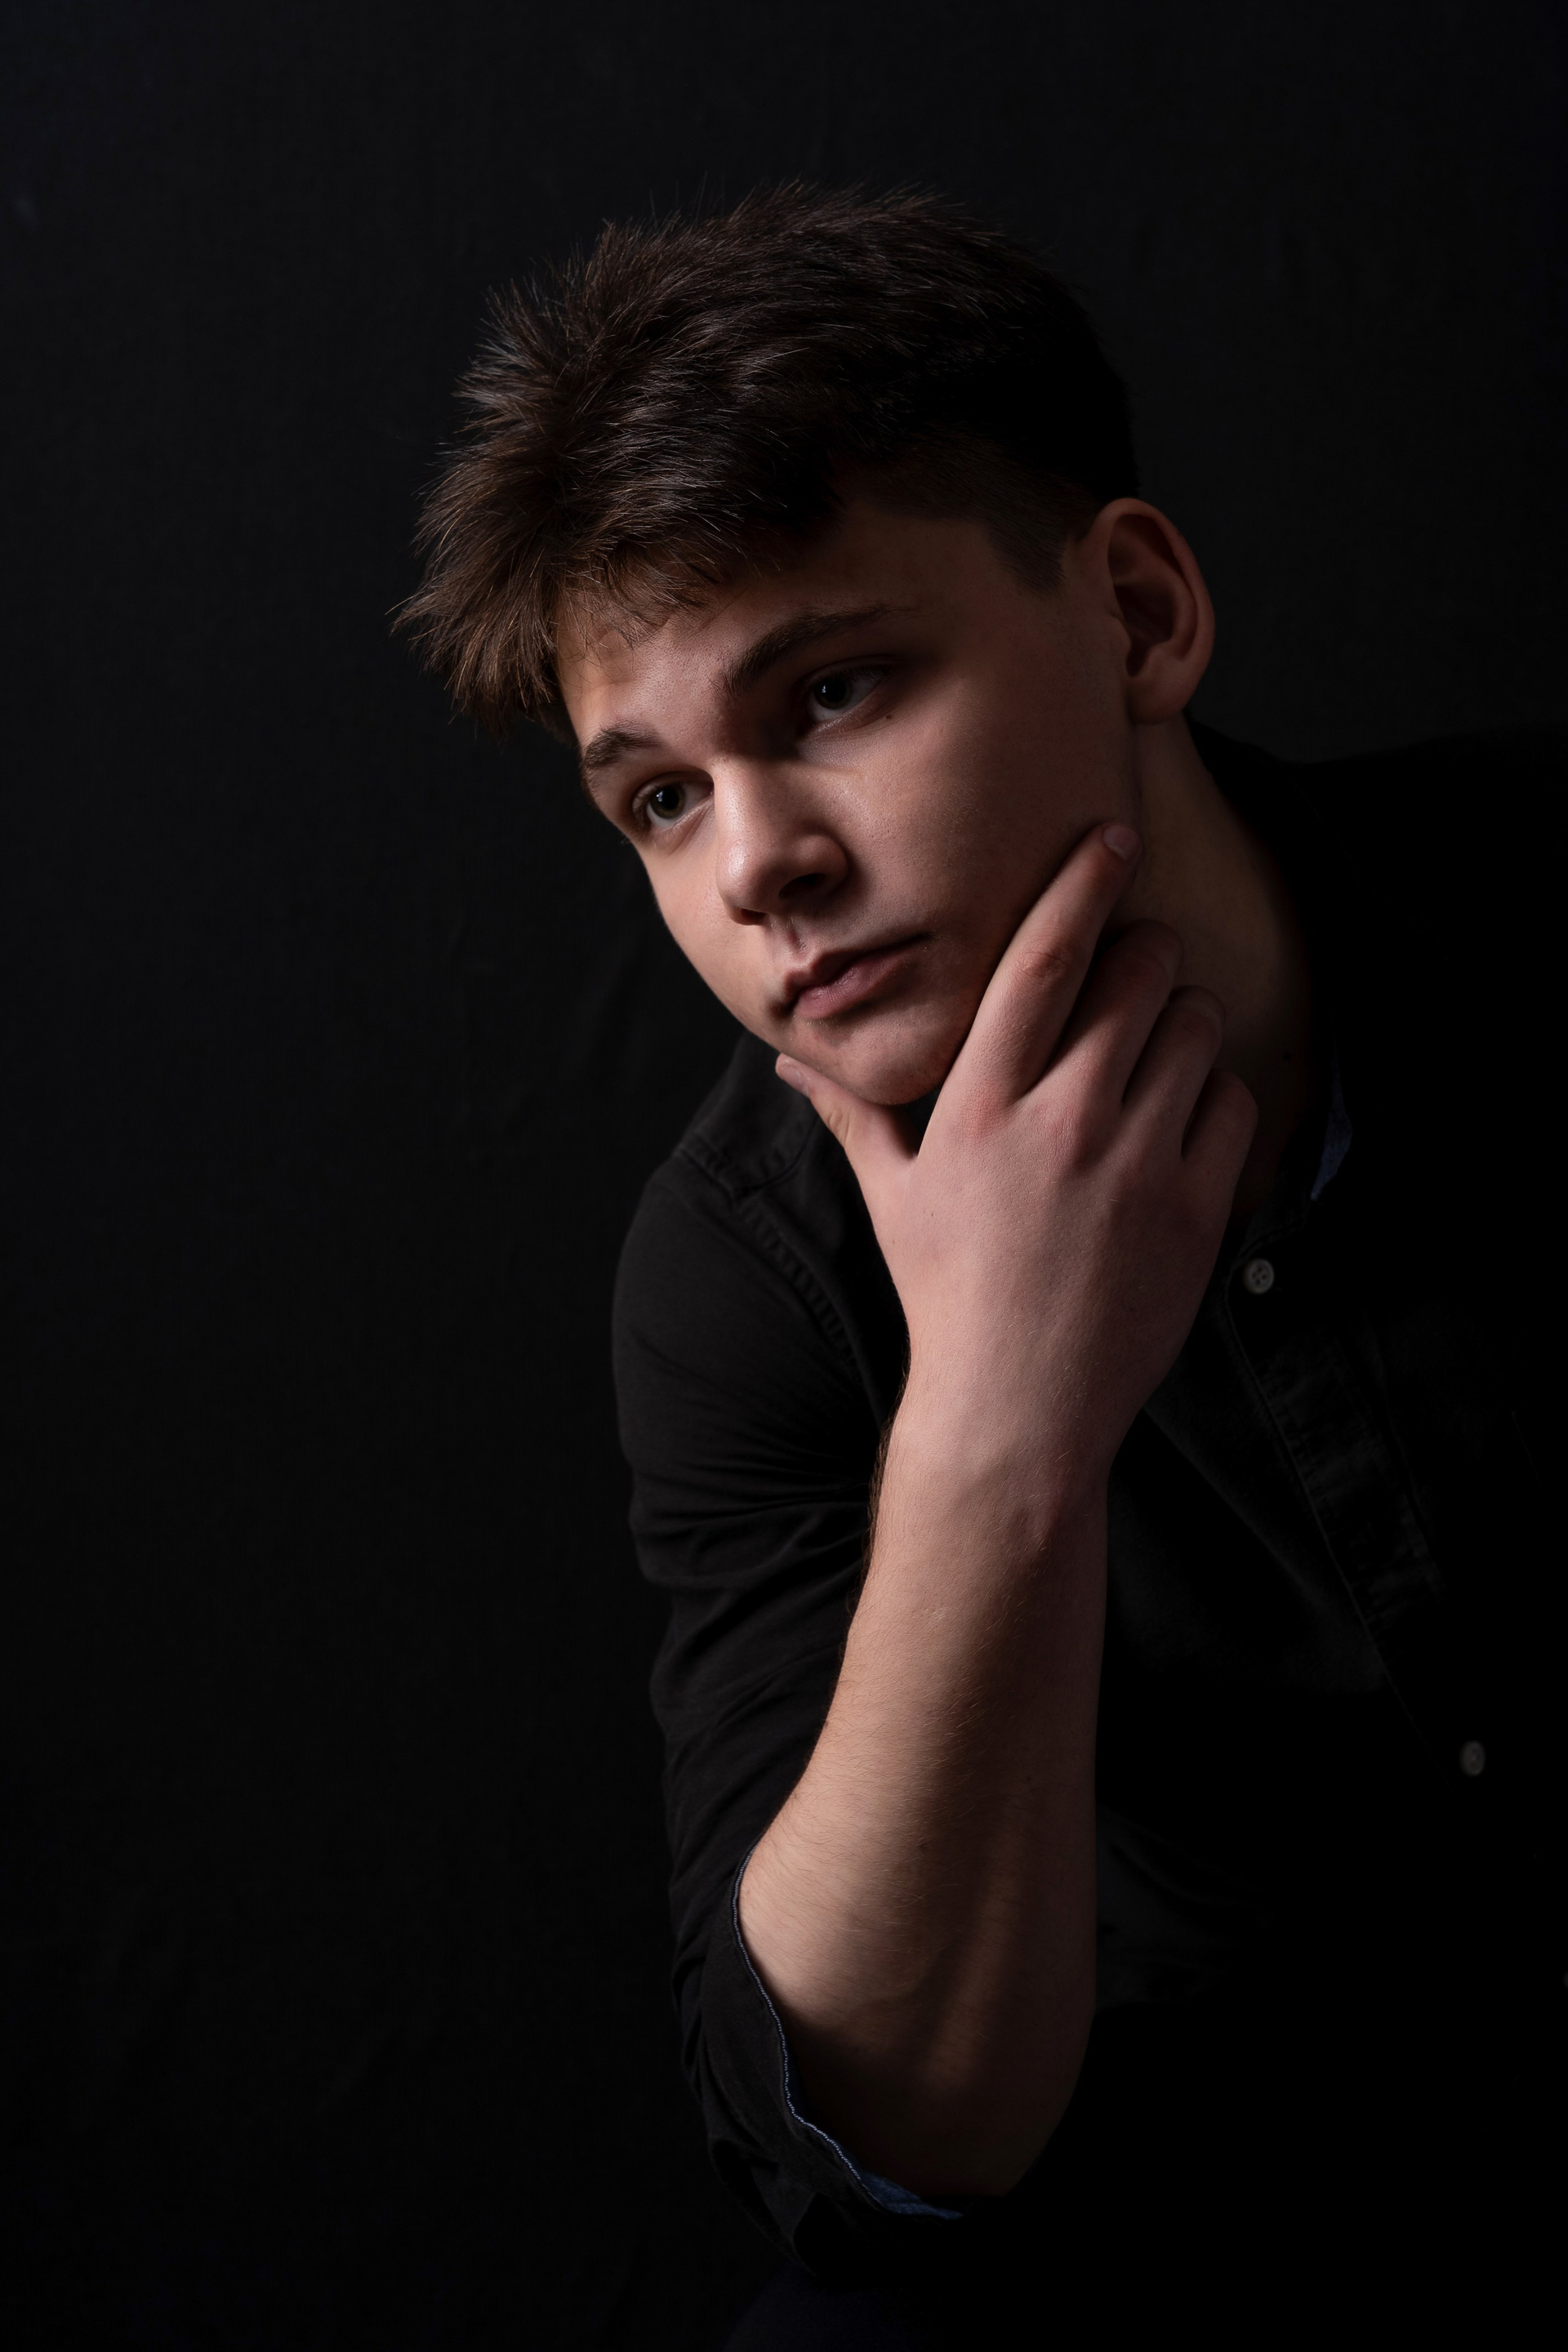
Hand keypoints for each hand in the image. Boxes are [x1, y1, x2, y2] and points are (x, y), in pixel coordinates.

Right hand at [778, 824, 1256, 1501]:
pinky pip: (1232, 1098)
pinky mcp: (1196, 1206)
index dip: (1081, 882)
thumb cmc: (948, 1293)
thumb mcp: (892, 1196)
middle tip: (1131, 978)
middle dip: (1143, 956)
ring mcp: (1136, 1162)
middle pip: (1139, 971)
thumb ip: (852, 1112)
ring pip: (1196, 1025)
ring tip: (1153, 1057)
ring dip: (1182, 1022)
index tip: (1112, 835)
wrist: (1018, 1409)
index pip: (1040, 959)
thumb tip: (784, 1060)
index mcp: (977, 1104)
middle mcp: (1060, 1120)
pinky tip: (1180, 1125)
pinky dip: (1215, 1096)